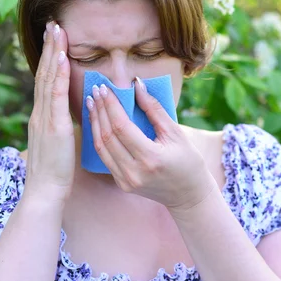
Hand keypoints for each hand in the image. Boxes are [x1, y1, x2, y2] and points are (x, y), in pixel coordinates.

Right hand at [25, 21, 75, 203]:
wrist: (44, 192)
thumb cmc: (53, 172)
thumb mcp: (57, 144)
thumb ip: (61, 127)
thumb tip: (70, 117)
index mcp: (42, 117)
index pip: (46, 81)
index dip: (50, 59)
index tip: (55, 40)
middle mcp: (40, 113)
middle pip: (45, 73)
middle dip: (49, 48)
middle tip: (53, 24)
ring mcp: (44, 118)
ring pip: (49, 78)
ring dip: (54, 53)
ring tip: (57, 31)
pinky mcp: (53, 126)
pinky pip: (56, 95)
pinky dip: (59, 74)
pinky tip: (64, 58)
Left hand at [85, 78, 217, 211]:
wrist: (189, 195)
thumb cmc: (188, 161)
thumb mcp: (176, 133)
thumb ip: (154, 109)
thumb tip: (137, 85)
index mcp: (150, 158)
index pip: (122, 127)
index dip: (111, 105)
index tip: (105, 88)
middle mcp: (134, 172)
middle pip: (108, 136)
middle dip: (100, 110)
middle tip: (96, 90)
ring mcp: (125, 180)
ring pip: (101, 147)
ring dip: (95, 123)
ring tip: (92, 103)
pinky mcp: (121, 184)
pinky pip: (105, 157)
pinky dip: (99, 137)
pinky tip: (98, 122)